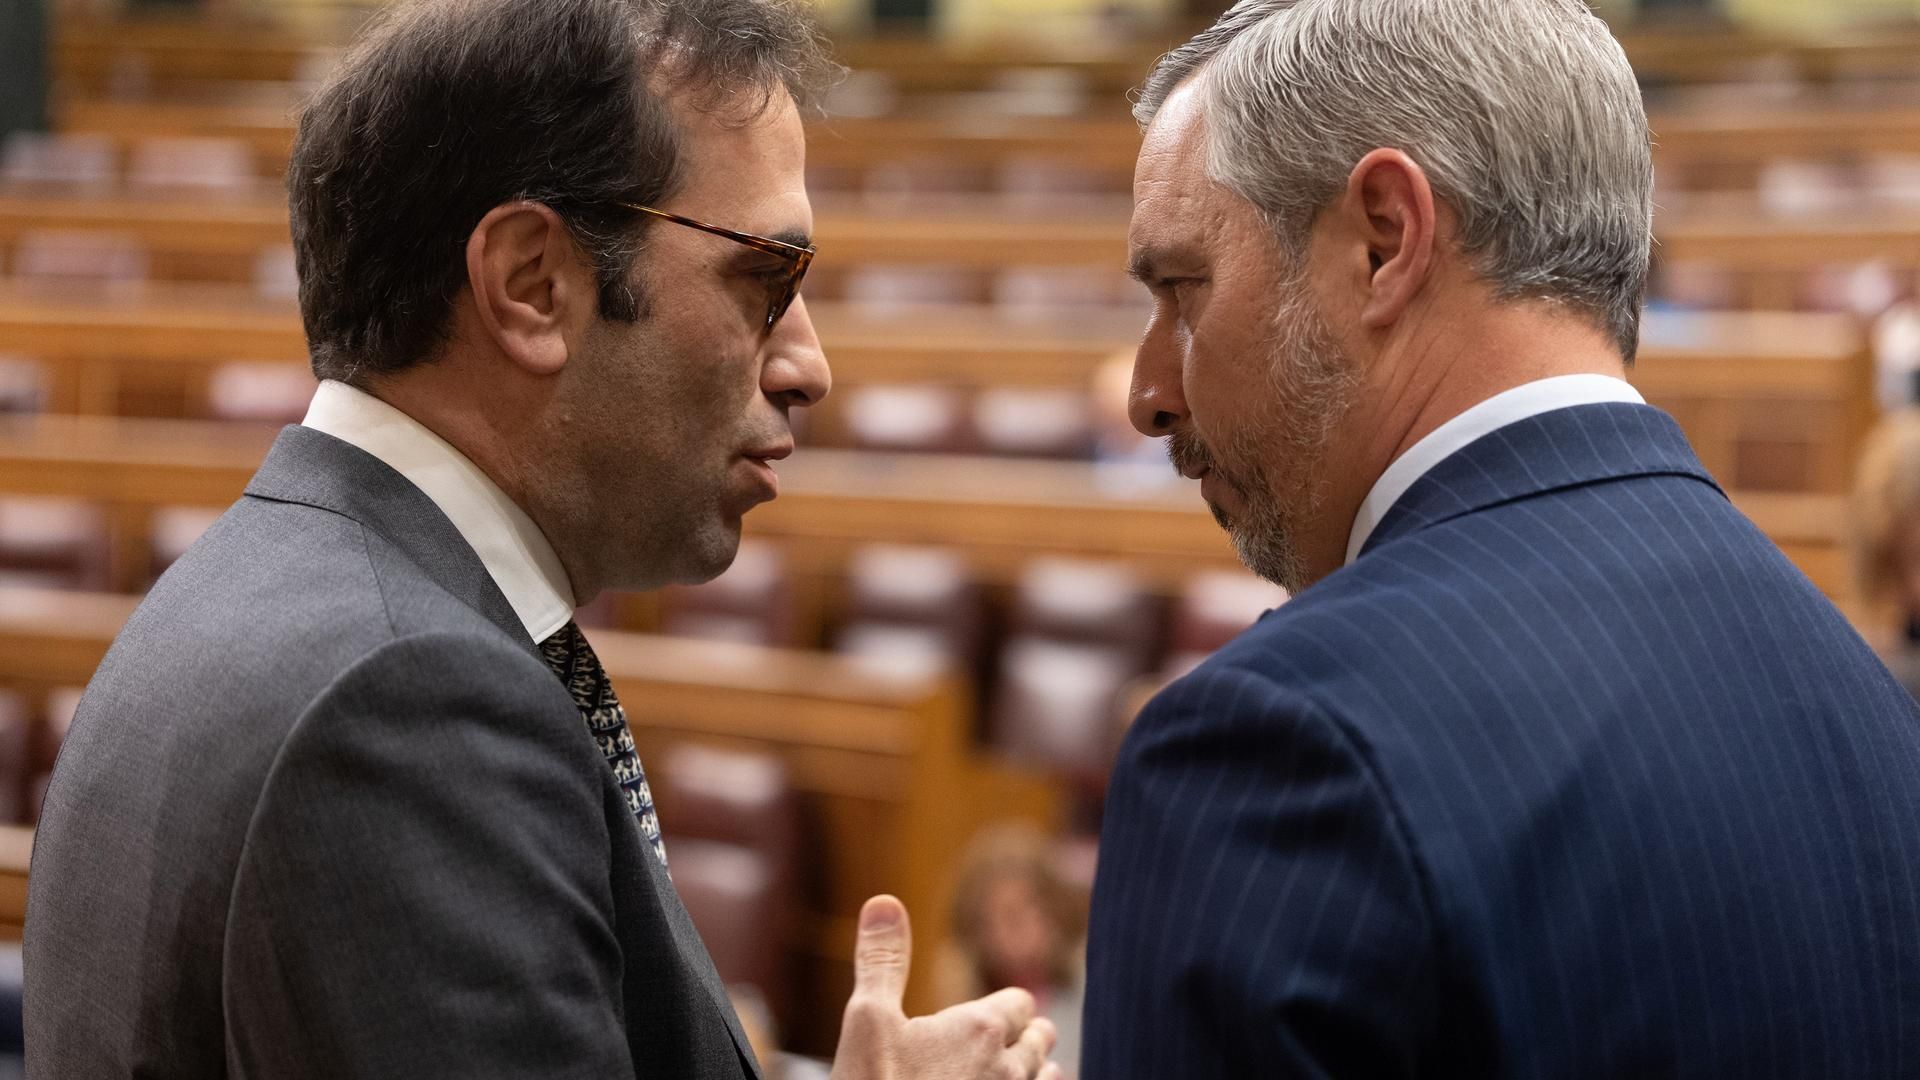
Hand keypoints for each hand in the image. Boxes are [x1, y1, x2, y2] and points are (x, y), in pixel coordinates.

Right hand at [830, 895, 1062, 1079]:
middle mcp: (1010, 1069)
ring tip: (1014, 1075)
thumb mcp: (866, 1020)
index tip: (989, 1014)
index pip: (1019, 1002)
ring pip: (1048, 1079)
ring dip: (1035, 1073)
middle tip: (1003, 1041)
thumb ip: (883, 959)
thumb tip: (884, 901)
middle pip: (1040, 1039)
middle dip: (1025, 1035)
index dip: (1004, 1006)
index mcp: (981, 1028)